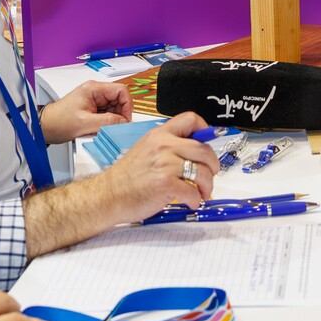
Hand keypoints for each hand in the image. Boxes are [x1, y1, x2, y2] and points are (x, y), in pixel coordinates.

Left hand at [40, 80, 132, 142]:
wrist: (45, 127)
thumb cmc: (59, 121)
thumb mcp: (85, 123)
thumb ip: (107, 122)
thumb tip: (124, 122)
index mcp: (94, 89)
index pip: (121, 91)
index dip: (127, 105)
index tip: (125, 120)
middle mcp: (95, 92)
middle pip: (119, 100)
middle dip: (119, 114)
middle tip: (115, 127)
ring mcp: (94, 100)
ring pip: (114, 108)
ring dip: (112, 120)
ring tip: (102, 128)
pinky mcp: (92, 109)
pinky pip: (106, 114)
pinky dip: (106, 122)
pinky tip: (98, 128)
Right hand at [95, 111, 217, 222]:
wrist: (107, 195)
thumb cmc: (126, 177)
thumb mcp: (147, 150)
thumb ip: (168, 145)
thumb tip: (195, 149)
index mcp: (159, 135)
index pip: (191, 119)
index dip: (206, 130)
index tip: (209, 141)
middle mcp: (163, 146)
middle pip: (204, 149)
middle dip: (213, 164)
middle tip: (210, 174)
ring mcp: (165, 165)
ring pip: (203, 172)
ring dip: (207, 186)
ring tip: (201, 192)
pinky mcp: (165, 184)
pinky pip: (193, 191)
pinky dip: (196, 199)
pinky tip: (190, 201)